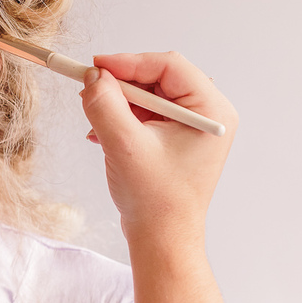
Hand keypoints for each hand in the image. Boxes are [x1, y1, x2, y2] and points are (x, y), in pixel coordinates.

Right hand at [79, 52, 236, 245]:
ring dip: (118, 104)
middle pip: (158, 78)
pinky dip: (122, 118)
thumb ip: (105, 105)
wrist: (161, 240)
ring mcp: (193, 128)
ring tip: (96, 121)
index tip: (95, 67)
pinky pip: (147, 114)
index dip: (129, 62)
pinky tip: (101, 134)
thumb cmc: (155, 200)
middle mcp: (207, 115)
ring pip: (149, 95)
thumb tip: (92, 76)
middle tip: (90, 90)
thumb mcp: (124, 145)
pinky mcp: (176, 139)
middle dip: (121, 85)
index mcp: (211, 111)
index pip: (169, 67)